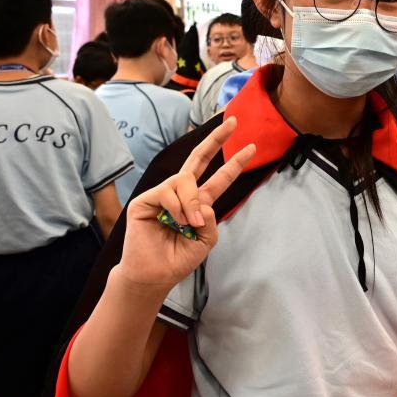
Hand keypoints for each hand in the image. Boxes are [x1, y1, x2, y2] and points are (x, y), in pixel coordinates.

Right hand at [114, 118, 255, 300]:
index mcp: (198, 203)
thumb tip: (202, 200)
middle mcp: (181, 194)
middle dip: (216, 140)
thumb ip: (210, 220)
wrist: (154, 274)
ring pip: (184, 180)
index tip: (252, 148)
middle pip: (198, 159)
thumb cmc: (178, 258)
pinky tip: (173, 222)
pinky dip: (176, 207)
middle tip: (233, 122)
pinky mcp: (145, 200)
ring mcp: (162, 195)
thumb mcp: (206, 241)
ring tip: (188, 224)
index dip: (234, 163)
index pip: (219, 178)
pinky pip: (168, 191)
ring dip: (190, 202)